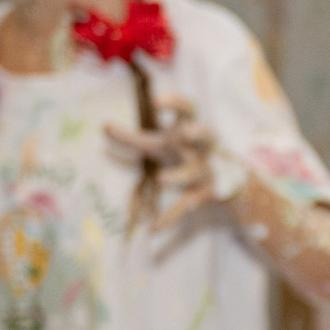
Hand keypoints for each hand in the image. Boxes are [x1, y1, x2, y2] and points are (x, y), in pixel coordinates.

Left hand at [105, 94, 220, 230]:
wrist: (226, 182)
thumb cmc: (183, 154)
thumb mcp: (160, 144)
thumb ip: (132, 138)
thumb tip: (103, 125)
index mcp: (189, 131)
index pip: (188, 110)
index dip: (175, 103)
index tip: (154, 100)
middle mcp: (201, 148)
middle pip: (207, 135)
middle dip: (198, 133)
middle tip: (184, 132)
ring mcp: (206, 171)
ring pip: (195, 172)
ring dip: (179, 175)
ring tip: (161, 179)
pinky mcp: (205, 194)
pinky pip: (187, 205)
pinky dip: (171, 217)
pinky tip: (154, 228)